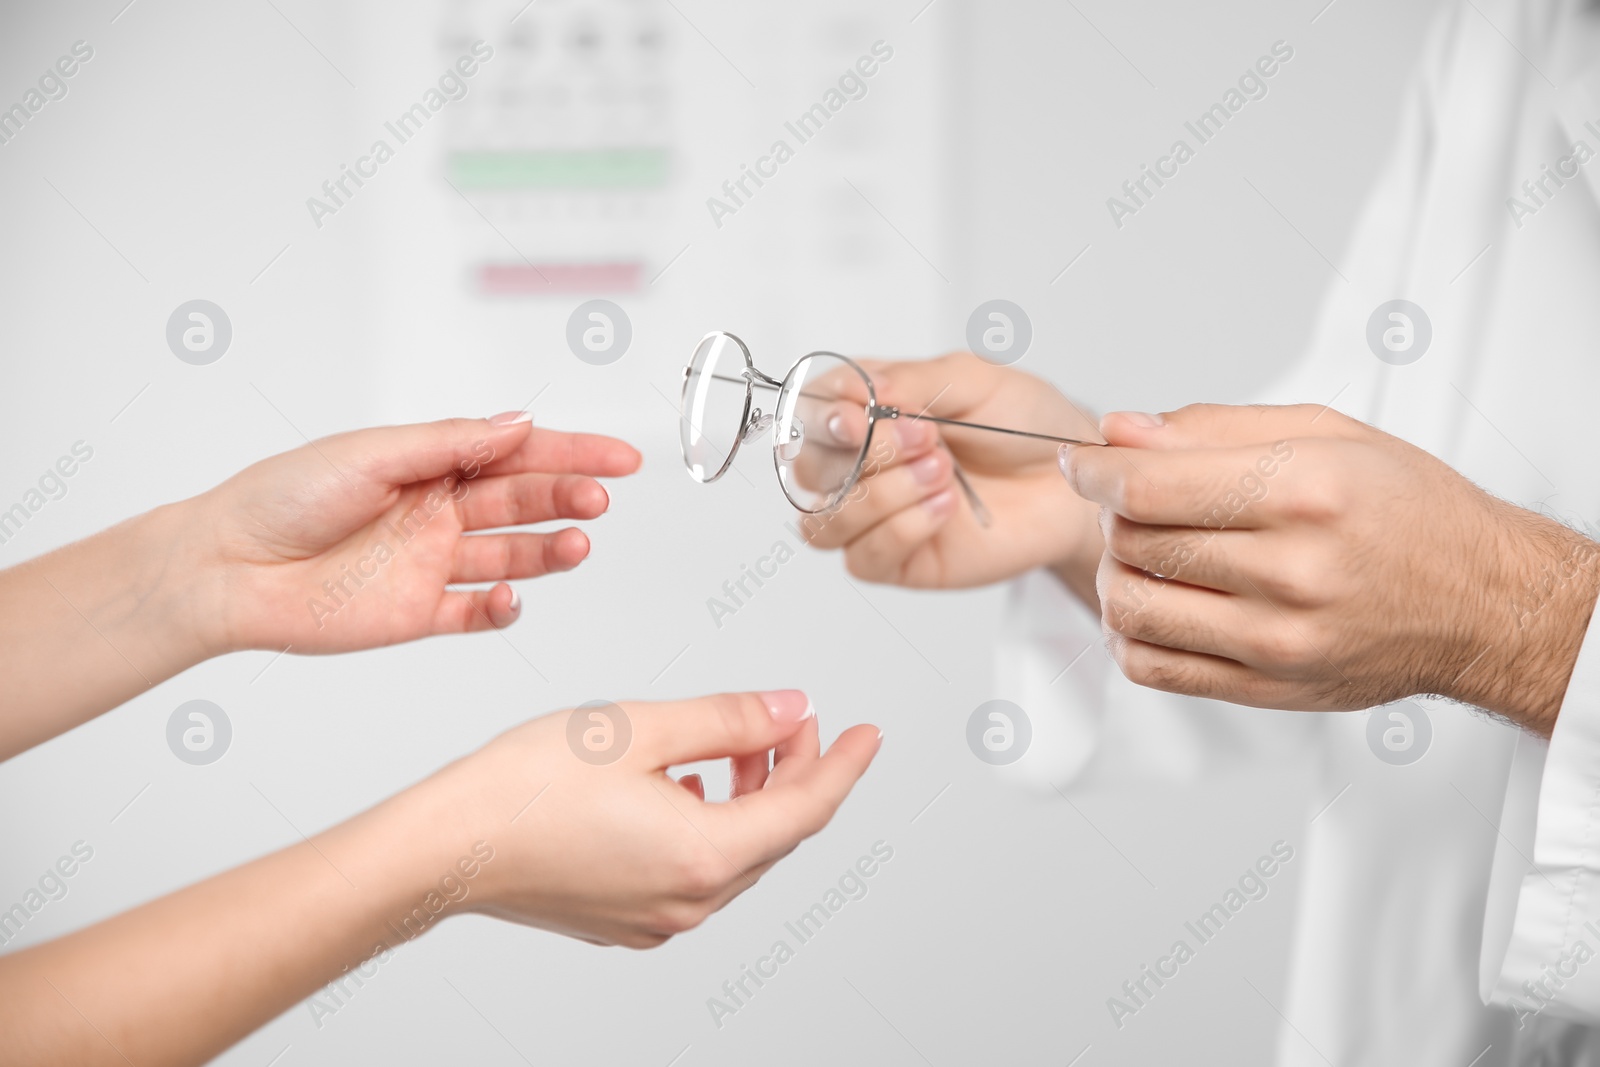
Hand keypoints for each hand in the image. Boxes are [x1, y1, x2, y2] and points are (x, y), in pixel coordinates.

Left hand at [185, 413, 640, 653]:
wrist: (227, 569)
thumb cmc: (282, 497)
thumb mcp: (372, 453)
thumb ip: (451, 444)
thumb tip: (519, 423)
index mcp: (430, 465)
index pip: (516, 454)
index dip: (572, 453)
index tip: (619, 457)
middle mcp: (438, 512)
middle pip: (522, 502)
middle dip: (567, 497)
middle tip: (598, 498)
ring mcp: (431, 564)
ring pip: (512, 557)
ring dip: (549, 550)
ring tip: (577, 544)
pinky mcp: (418, 613)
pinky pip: (476, 613)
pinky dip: (504, 609)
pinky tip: (514, 599)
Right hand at [414, 690, 880, 946]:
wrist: (445, 847)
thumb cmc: (524, 787)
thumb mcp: (643, 728)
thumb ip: (731, 719)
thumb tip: (791, 711)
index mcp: (703, 856)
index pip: (807, 810)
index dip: (843, 765)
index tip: (866, 734)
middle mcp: (688, 901)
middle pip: (775, 835)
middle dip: (793, 773)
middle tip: (791, 721)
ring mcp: (656, 919)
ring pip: (736, 855)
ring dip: (751, 799)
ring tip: (737, 746)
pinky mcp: (625, 919)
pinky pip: (696, 873)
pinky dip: (710, 826)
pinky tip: (686, 786)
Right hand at [801, 353, 1102, 596]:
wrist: (1071, 481)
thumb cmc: (1026, 426)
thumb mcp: (975, 380)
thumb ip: (915, 381)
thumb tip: (859, 390)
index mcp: (870, 409)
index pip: (813, 412)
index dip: (825, 416)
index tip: (858, 414)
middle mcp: (864, 464)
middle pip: (812, 469)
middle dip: (866, 453)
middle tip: (928, 438)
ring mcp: (877, 516)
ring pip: (826, 520)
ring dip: (881, 495)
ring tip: (943, 471)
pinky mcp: (900, 560)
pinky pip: (865, 557)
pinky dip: (900, 529)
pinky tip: (945, 507)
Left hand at [1061, 404, 1599, 733]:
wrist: (1484, 604)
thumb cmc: (1410, 513)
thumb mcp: (1326, 434)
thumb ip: (1211, 429)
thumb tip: (1119, 432)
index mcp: (1305, 493)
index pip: (1151, 486)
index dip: (1095, 471)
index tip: (1081, 461)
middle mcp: (1292, 572)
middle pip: (1136, 542)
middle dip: (1112, 513)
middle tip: (1132, 501)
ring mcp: (1278, 641)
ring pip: (1132, 608)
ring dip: (1115, 574)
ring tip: (1143, 553)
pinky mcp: (1268, 689)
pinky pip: (1153, 668)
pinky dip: (1130, 634)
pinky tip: (1156, 604)